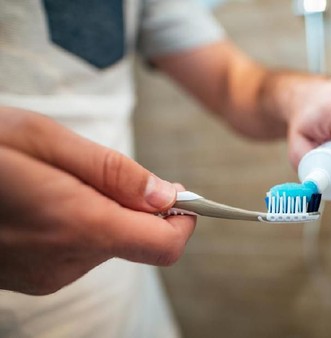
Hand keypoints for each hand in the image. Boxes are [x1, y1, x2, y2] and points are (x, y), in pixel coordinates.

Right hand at [0, 107, 195, 294]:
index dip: (183, 220)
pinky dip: (80, 225)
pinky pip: (79, 251)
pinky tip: (44, 201)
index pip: (162, 245)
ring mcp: (46, 276)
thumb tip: (167, 196)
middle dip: (136, 206)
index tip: (183, 196)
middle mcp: (65, 262)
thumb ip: (113, 172)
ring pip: (108, 243)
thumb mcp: (45, 139)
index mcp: (76, 224)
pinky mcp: (32, 279)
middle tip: (98, 171)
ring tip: (57, 182)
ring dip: (103, 211)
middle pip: (137, 240)